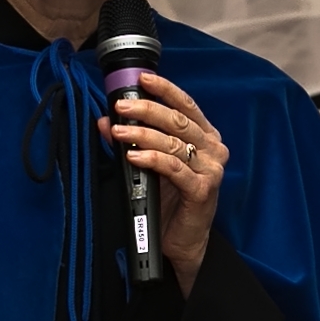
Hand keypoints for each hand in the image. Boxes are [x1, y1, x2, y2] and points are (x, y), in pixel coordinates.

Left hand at [98, 72, 227, 294]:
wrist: (182, 242)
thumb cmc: (170, 201)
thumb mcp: (150, 165)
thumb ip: (133, 140)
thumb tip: (105, 120)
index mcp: (206, 137)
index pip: (187, 105)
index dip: (165, 89)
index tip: (142, 79)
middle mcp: (214, 150)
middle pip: (179, 121)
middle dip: (147, 109)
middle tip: (121, 106)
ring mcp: (211, 170)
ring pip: (174, 143)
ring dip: (143, 134)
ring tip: (118, 132)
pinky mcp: (203, 190)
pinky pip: (175, 168)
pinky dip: (152, 159)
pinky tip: (134, 155)